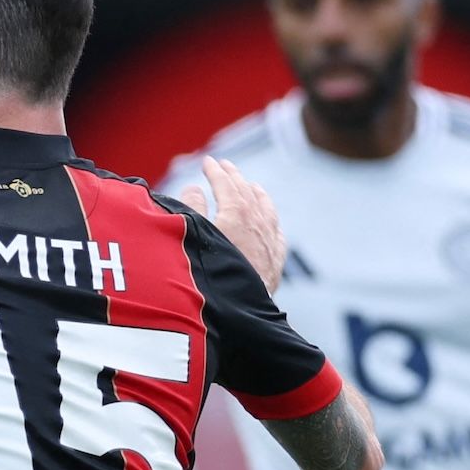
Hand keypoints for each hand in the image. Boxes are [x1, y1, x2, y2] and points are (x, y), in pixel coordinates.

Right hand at [178, 155, 284, 293]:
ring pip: (266, 209)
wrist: (234, 308)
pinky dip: (271, 220)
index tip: (207, 161)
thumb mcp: (192, 235)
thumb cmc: (209, 272)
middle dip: (234, 176)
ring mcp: (269, 242)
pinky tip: (271, 222)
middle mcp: (257, 223)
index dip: (215, 171)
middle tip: (225, 165)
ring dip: (257, 194)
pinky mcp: (275, 261)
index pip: (225, 184)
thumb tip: (194, 189)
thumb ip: (192, 209)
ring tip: (252, 185)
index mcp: (236, 213)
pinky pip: (277, 232)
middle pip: (246, 192)